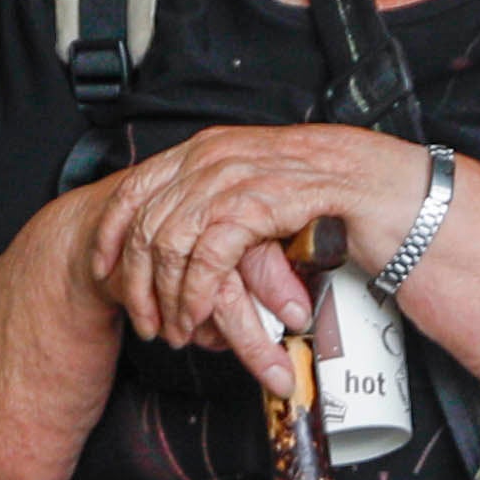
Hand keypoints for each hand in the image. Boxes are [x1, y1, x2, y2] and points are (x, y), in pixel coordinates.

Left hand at [83, 123, 424, 365]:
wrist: (377, 186)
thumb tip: (179, 227)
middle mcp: (210, 158)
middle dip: (138, 283)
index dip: (110, 235)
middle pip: (146, 225)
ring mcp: (231, 179)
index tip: (101, 271)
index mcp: (205, 149)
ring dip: (167, 298)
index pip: (134, 187)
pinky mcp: (254, 204)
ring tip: (174, 329)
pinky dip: (196, 294)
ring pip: (170, 245)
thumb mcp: (254, 183)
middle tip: (145, 322)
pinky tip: (199, 317)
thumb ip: (216, 194)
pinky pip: (206, 258)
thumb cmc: (323, 192)